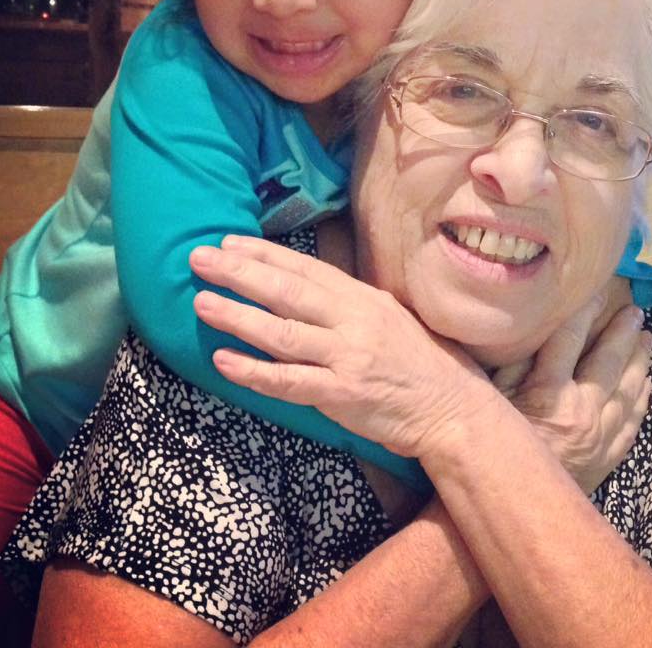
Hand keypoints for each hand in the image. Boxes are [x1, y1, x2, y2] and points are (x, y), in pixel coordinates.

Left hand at [190, 236, 492, 457]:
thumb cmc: (420, 362)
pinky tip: (223, 361)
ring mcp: (347, 357)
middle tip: (199, 258)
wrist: (452, 408)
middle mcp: (354, 320)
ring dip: (237, 316)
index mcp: (363, 298)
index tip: (229, 243)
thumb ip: (348, 303)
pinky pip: (289, 381)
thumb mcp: (389, 316)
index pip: (306, 268)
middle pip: (288, 292)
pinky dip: (254, 372)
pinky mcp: (342, 394)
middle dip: (239, 273)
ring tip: (201, 303)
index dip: (264, 255)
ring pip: (282, 333)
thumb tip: (304, 287)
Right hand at [495, 297, 650, 494]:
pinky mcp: (608, 456)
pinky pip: (633, 420)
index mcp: (548, 392)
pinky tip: (646, 380)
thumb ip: (512, 361)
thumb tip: (530, 324)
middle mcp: (581, 411)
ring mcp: (600, 437)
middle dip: (622, 331)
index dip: (584, 310)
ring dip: (640, 360)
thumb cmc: (493, 443)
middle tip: (634, 310)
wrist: (508, 503)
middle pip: (608, 360)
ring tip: (647, 336)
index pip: (570, 338)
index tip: (596, 291)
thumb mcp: (493, 397)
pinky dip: (642, 397)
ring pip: (628, 389)